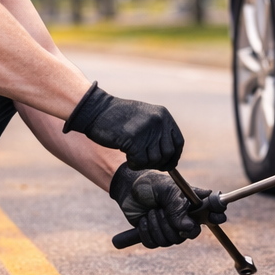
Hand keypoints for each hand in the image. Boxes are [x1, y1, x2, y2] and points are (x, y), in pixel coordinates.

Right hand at [64, 82, 183, 169]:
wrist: (96, 110)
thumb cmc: (118, 117)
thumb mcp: (145, 118)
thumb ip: (158, 133)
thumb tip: (171, 158)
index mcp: (163, 115)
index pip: (178, 142)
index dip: (173, 157)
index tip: (166, 165)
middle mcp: (158, 121)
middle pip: (168, 153)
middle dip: (157, 163)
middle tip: (144, 162)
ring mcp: (146, 129)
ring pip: (154, 160)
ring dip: (143, 164)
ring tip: (133, 157)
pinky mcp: (133, 139)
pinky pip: (140, 162)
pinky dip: (134, 165)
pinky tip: (127, 159)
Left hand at [110, 166, 225, 248]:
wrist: (128, 189)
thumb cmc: (150, 185)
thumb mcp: (165, 189)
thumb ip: (178, 207)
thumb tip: (188, 227)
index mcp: (192, 205)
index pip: (212, 214)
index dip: (217, 217)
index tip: (216, 217)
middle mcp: (185, 219)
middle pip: (189, 234)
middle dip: (171, 223)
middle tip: (160, 209)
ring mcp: (171, 229)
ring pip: (169, 240)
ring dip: (156, 226)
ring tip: (151, 211)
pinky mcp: (156, 236)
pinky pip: (154, 243)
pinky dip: (146, 232)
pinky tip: (144, 220)